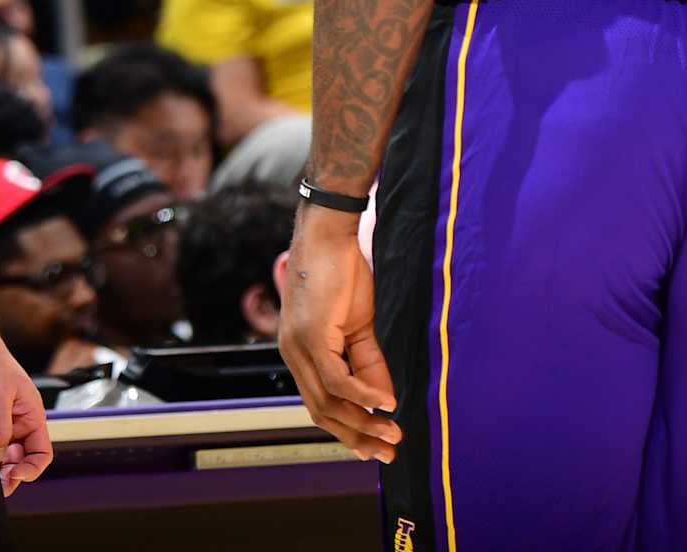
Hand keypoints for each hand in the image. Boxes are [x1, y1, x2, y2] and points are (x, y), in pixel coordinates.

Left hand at [0, 325, 52, 495]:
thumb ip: (0, 430)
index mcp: (34, 415)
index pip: (42, 453)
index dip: (32, 469)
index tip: (14, 474)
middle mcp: (24, 423)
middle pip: (26, 460)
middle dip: (15, 474)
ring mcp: (9, 424)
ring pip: (10, 457)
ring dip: (3, 469)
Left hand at [279, 209, 401, 461]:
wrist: (329, 233)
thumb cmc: (342, 273)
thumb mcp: (359, 325)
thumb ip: (369, 363)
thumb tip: (386, 402)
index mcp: (300, 354)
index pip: (321, 405)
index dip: (348, 430)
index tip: (376, 447)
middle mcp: (293, 355)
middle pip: (323, 412)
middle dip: (357, 437)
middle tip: (389, 452)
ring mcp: (298, 346)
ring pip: (329, 401)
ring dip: (363, 422)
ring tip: (394, 433)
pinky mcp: (311, 336)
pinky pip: (336, 378)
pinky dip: (363, 395)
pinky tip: (385, 404)